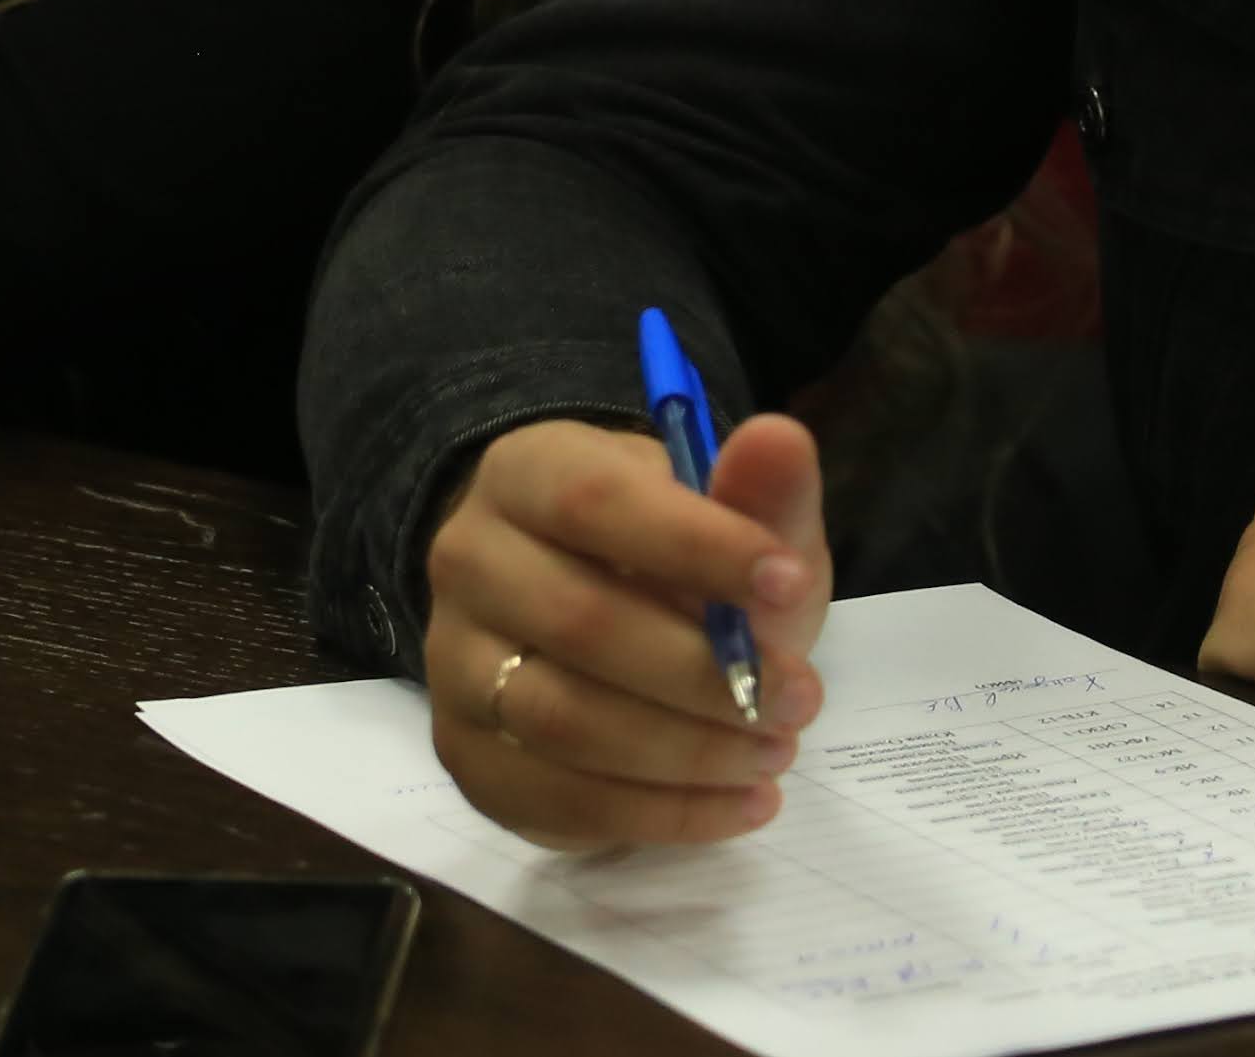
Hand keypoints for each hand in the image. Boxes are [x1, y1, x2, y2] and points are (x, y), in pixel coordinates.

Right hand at [422, 413, 831, 850]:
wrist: (599, 618)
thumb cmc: (678, 560)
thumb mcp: (733, 520)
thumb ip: (760, 492)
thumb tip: (779, 440)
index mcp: (526, 473)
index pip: (596, 504)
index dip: (697, 546)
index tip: (790, 585)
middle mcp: (468, 561)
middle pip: (579, 624)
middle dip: (705, 672)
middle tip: (799, 698)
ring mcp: (454, 666)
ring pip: (563, 722)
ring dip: (688, 751)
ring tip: (774, 751)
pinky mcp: (468, 759)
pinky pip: (559, 800)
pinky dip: (665, 814)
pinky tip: (741, 805)